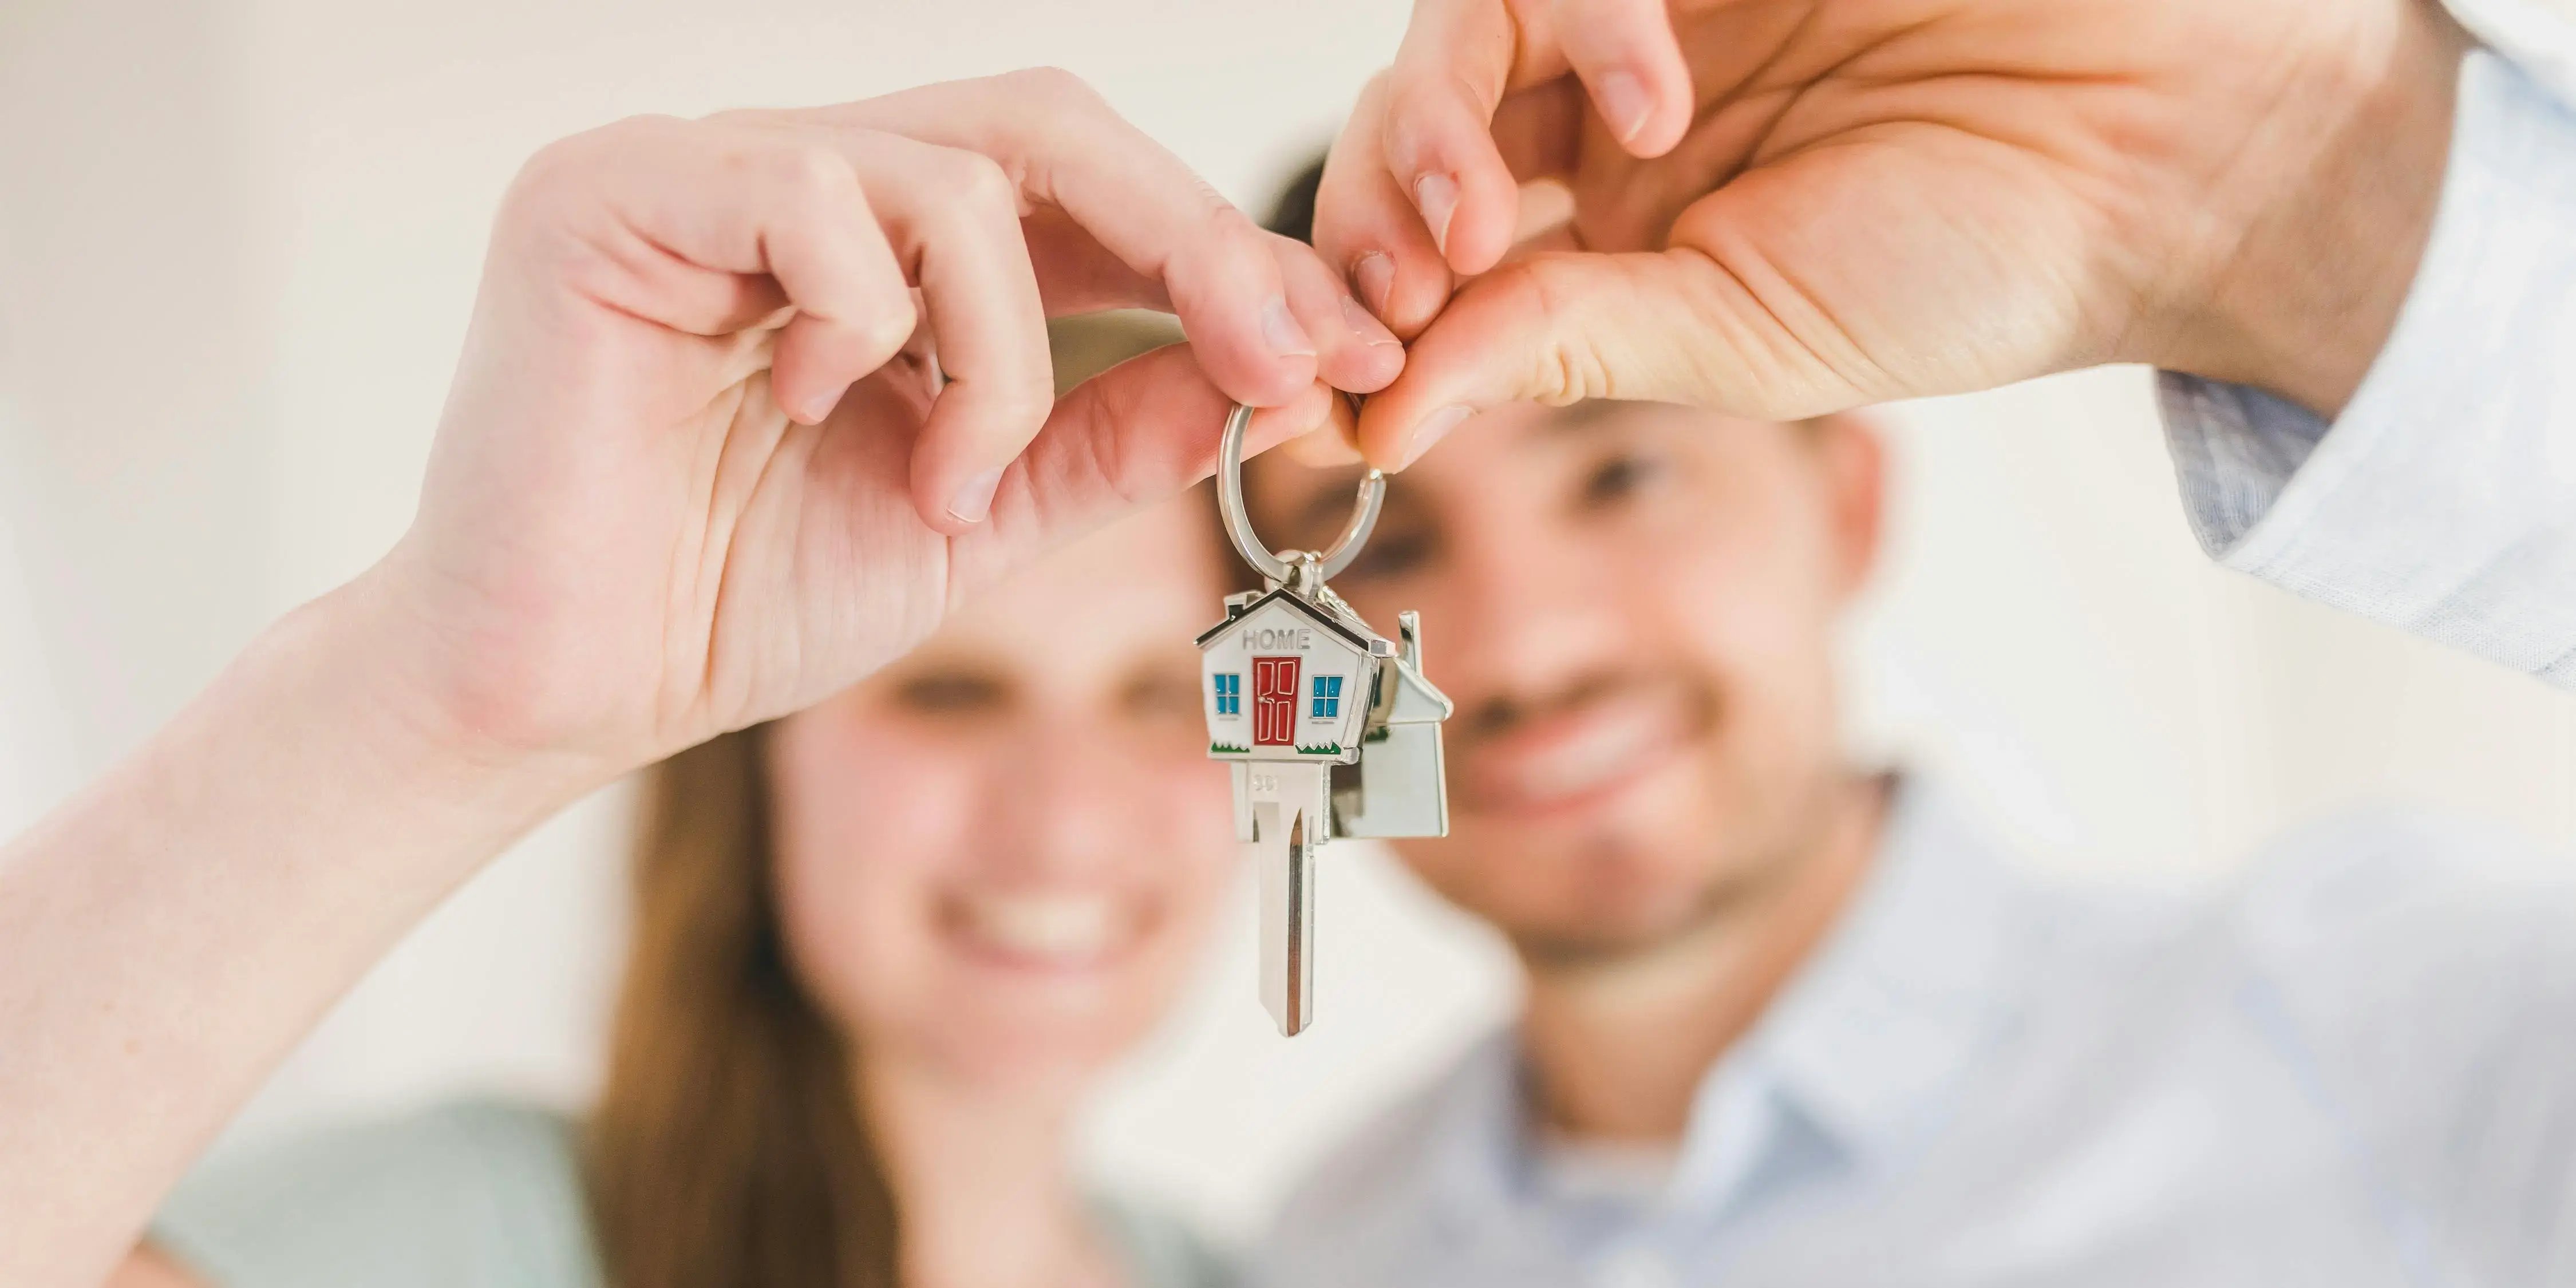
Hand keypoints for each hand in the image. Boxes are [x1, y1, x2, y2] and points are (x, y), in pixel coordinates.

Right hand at [382, 69, 1401, 772]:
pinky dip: (867, 324)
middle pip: (1045, 127)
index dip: (1224, 257)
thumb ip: (1108, 437)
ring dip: (1004, 355)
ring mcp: (700, 167)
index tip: (1343, 354)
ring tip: (947, 483)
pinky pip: (812, 196)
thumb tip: (1262, 376)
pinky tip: (812, 413)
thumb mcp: (978, 516)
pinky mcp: (612, 193)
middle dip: (1192, 244)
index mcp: (877, 239)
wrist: (560, 692)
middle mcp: (793, 174)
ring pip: (951, 175)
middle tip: (1282, 358)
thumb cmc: (738, 599)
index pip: (1083, 188)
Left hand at [1316, 0, 2472, 466]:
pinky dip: (1577, 19)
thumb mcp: (1736, 339)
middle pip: (1411, 130)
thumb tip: (1375, 430)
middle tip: (1404, 289)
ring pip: (1459, 29)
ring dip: (1441, 125)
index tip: (1328, 384)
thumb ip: (1556, 350)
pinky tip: (1652, 96)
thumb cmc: (1970, 264)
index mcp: (1613, 234)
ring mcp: (1649, 13)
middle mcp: (1608, 119)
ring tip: (1494, 218)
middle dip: (1374, 215)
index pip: (1429, 253)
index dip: (1356, 307)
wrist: (2156, 150)